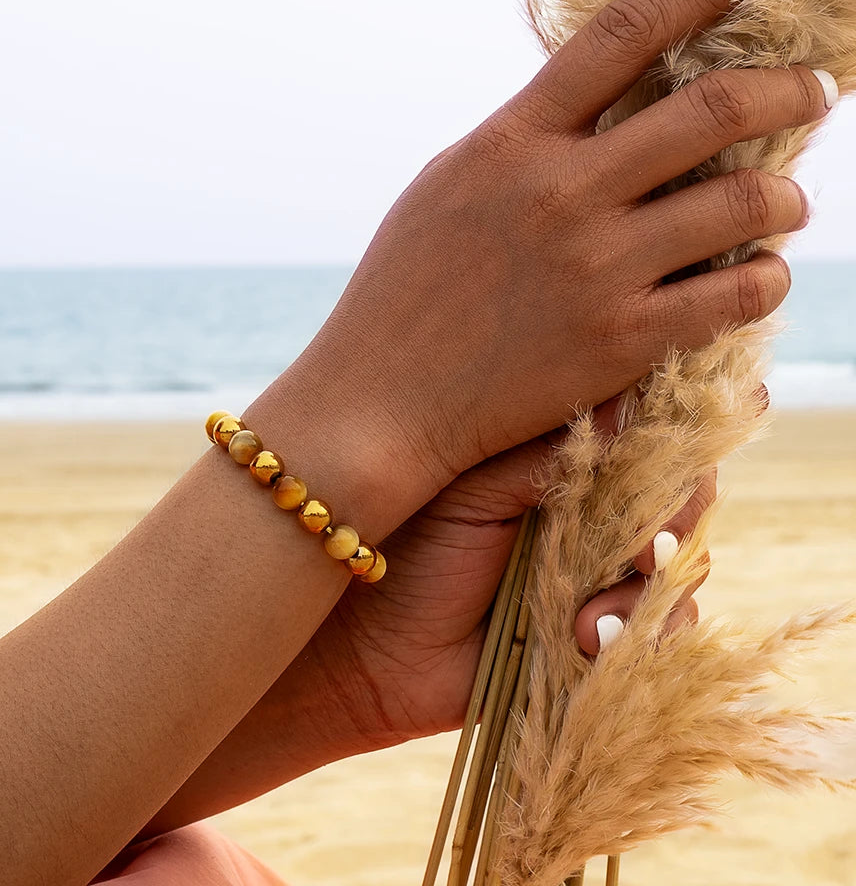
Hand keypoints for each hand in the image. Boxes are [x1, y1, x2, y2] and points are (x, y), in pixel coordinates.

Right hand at [248, 0, 822, 538]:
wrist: (379, 399)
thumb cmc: (402, 291)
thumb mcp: (448, 187)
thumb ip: (522, 140)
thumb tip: (598, 102)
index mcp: (512, 142)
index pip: (622, 32)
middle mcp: (561, 192)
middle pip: (712, 107)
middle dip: (787, 88)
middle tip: (812, 92)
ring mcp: (596, 268)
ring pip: (746, 201)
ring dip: (787, 195)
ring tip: (787, 202)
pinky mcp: (620, 341)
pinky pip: (736, 293)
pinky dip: (766, 277)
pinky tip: (757, 274)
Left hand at [303, 394, 715, 751]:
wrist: (367, 647)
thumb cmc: (406, 546)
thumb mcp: (475, 486)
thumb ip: (552, 452)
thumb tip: (633, 402)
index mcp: (561, 454)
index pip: (646, 428)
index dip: (672, 440)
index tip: (668, 462)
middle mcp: (592, 504)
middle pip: (681, 491)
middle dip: (674, 518)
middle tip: (642, 549)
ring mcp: (601, 569)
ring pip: (680, 564)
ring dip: (651, 590)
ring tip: (590, 616)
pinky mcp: (604, 633)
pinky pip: (662, 630)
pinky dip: (644, 637)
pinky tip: (588, 643)